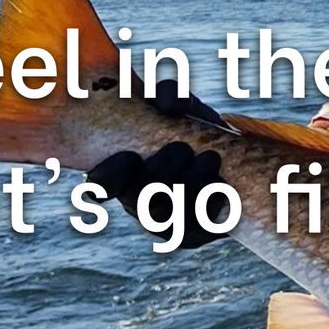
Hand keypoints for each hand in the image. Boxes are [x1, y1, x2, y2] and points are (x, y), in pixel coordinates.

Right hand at [86, 79, 231, 249]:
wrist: (229, 154)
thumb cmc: (191, 127)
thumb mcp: (181, 107)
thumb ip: (170, 95)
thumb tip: (166, 104)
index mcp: (122, 175)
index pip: (99, 186)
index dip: (110, 176)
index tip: (130, 155)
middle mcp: (138, 203)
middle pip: (139, 201)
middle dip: (160, 173)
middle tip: (181, 148)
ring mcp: (166, 223)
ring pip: (168, 216)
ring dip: (189, 185)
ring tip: (210, 159)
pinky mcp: (195, 233)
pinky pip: (199, 226)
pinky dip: (211, 201)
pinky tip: (222, 182)